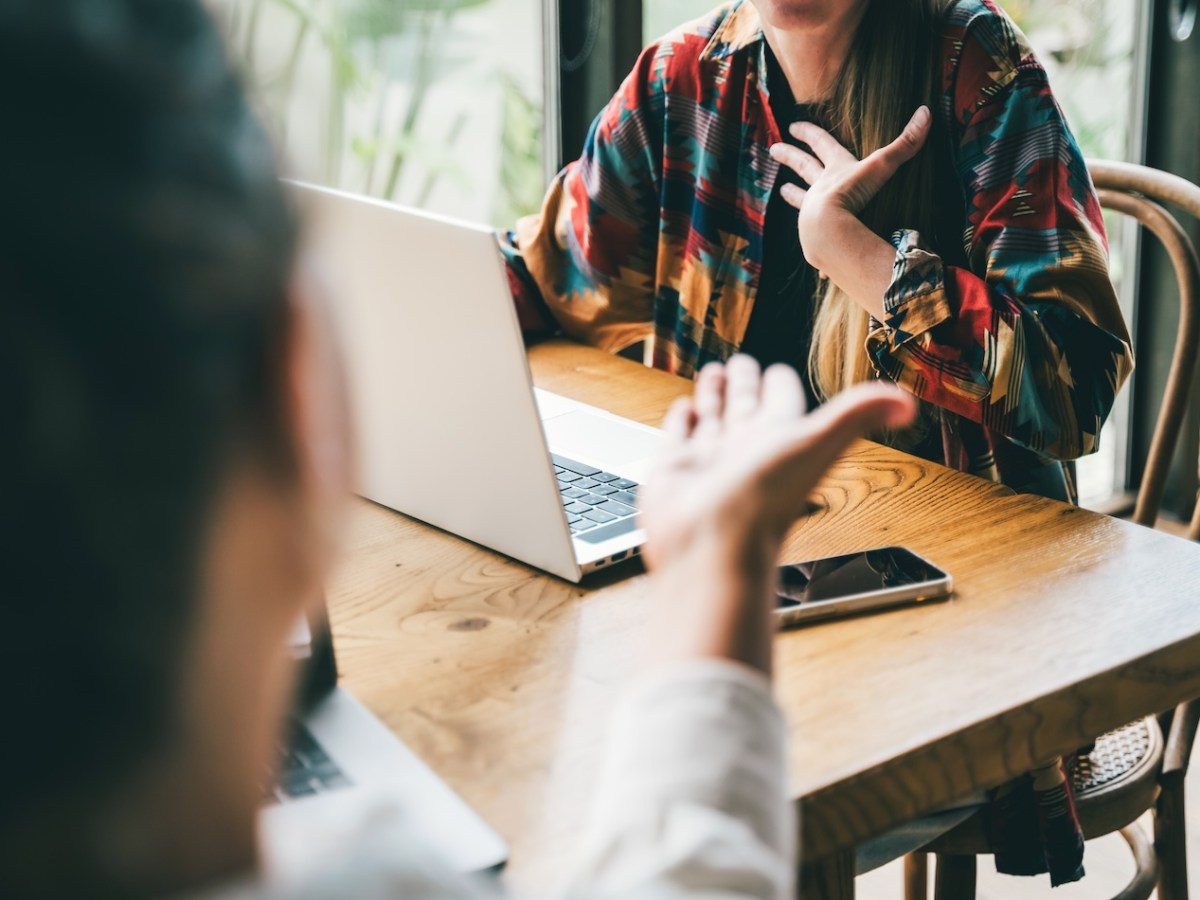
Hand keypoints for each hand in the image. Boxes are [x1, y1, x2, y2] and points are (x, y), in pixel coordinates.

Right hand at [637, 356, 914, 672]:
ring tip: (712, 373)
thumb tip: (909, 403)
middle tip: (741, 362)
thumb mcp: (817, 443)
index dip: (781, 384)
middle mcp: (745, 450)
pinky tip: (686, 408)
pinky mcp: (673, 469)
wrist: (710, 544)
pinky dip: (682, 419)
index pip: (783, 402)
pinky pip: (680, 436)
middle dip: (744, 383)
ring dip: (713, 394)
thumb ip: (857, 413)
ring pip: (713, 418)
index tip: (780, 370)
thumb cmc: (764, 502)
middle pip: (746, 407)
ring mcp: (709, 460)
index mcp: (781, 439)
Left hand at [768, 106, 930, 277]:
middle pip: (803, 168)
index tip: (793, 125)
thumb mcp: (880, 167)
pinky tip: (819, 268)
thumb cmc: (850, 195)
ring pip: (801, 200)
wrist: (827, 231)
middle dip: (790, 156)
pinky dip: (818, 251)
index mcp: (834, 171)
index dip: (809, 134)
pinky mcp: (814, 239)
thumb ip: (903, 145)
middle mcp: (820, 190)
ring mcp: (813, 214)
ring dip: (793, 195)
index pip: (821, 145)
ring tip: (782, 190)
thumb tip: (926, 112)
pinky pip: (816, 244)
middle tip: (774, 149)